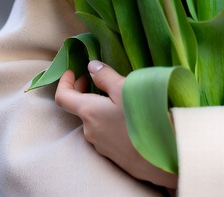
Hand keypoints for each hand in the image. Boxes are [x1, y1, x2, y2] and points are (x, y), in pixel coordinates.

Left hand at [55, 61, 178, 189]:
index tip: (73, 71)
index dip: (64, 82)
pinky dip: (107, 120)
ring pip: (92, 120)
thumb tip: (91, 67)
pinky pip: (103, 132)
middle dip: (83, 91)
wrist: (161, 156)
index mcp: (89, 112)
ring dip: (98, 107)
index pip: (62, 97)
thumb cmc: (143, 118)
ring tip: (116, 98)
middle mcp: (89, 130)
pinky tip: (124, 117)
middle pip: (78, 108)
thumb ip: (105, 77)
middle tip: (94, 80)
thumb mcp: (126, 89)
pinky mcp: (110, 154)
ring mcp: (99, 144)